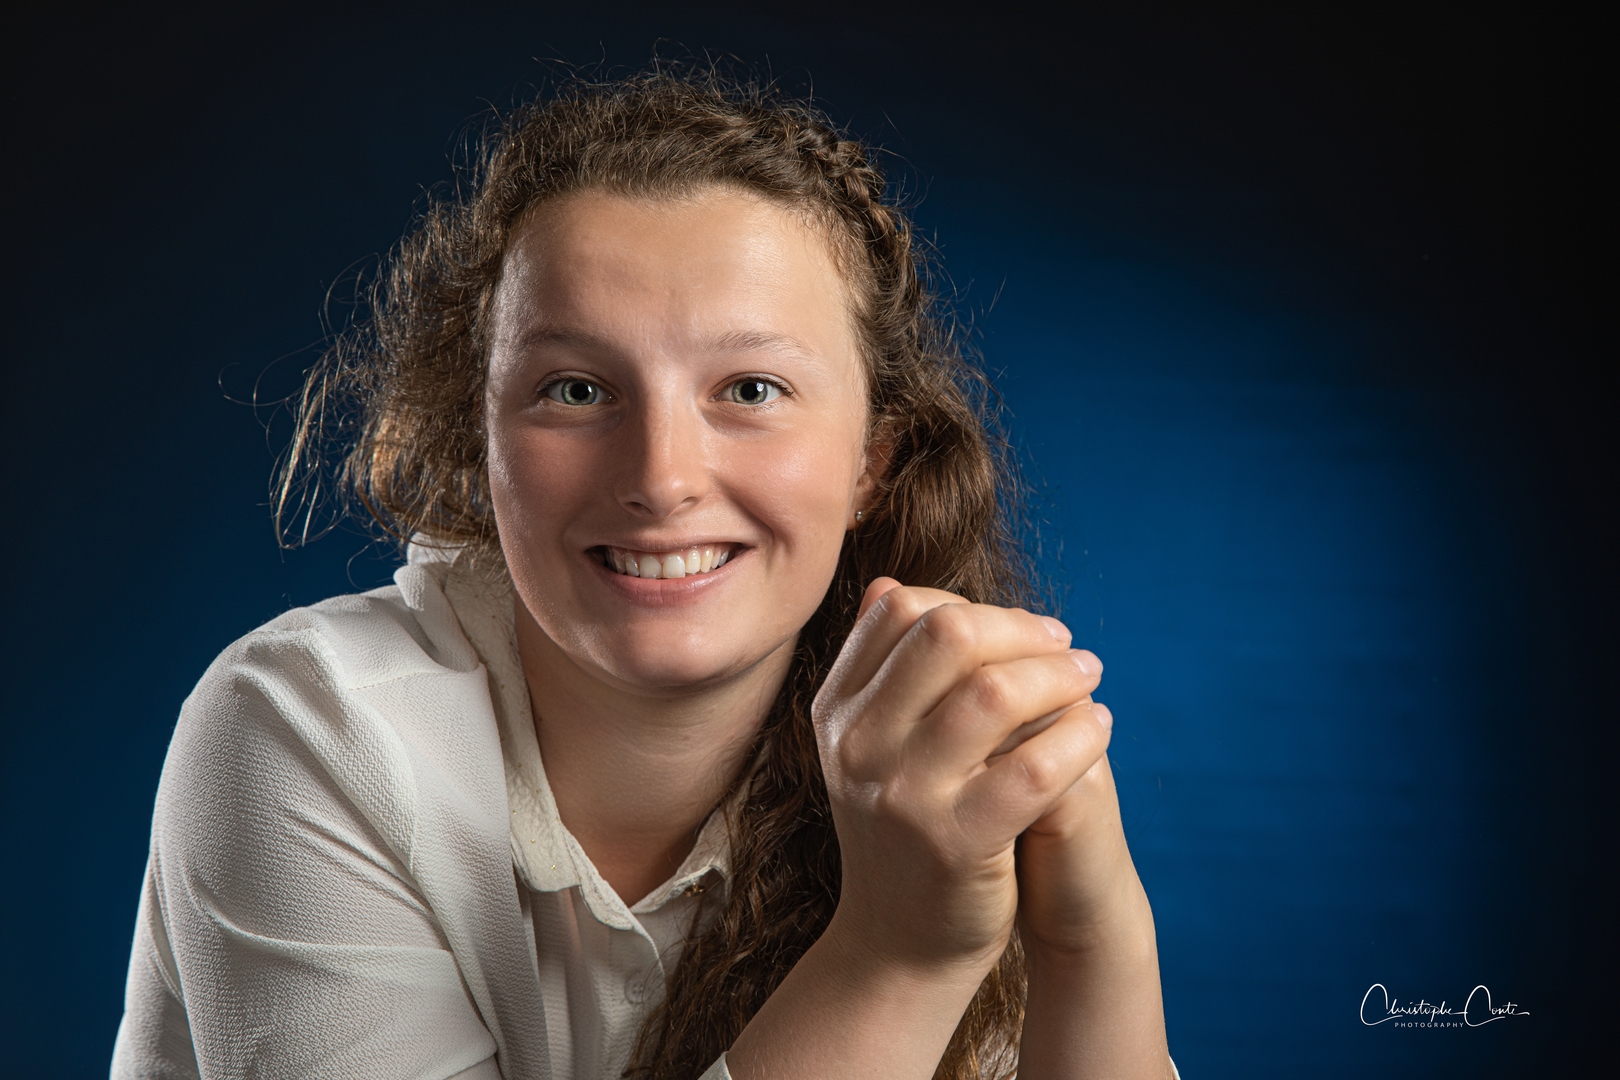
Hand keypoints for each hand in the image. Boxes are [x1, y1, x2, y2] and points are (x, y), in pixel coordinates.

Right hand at [812, 577, 1112, 973]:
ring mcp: (905, 795)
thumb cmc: (903, 829)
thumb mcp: (871, 745)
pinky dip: (1079, 736)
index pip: (901, 610)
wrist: (898, 943)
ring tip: (1091, 681)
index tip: (1024, 631)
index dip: (974, 606)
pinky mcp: (957, 844)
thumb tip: (891, 583)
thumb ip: (882, 667)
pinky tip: (1098, 730)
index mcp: (838, 710)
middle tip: (1068, 649)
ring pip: (996, 694)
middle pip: (947, 636)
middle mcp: (860, 745)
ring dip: (1061, 677)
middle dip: (1022, 630)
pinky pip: (1035, 769)